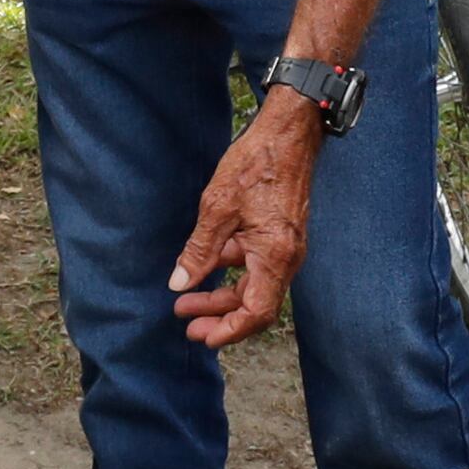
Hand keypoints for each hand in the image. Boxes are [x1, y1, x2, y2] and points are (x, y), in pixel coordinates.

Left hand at [169, 94, 323, 348]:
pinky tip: (206, 264)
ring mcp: (285, 247)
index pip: (257, 312)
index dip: (230, 331)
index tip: (202, 335)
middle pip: (254, 304)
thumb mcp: (217, 208)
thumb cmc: (257, 164)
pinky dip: (232, 272)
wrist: (288, 133)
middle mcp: (287, 258)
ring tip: (187, 298)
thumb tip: (179, 284)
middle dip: (219, 317)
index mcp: (275, 256)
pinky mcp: (281, 234)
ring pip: (254, 285)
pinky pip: (257, 265)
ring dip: (222, 295)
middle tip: (187, 324)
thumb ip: (199, 250)